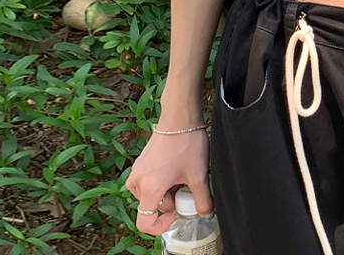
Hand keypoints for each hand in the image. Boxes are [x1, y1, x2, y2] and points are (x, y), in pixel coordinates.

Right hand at [125, 118, 212, 235]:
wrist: (179, 117)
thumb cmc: (187, 143)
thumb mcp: (198, 174)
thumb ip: (202, 199)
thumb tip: (205, 213)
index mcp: (149, 188)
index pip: (144, 223)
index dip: (160, 226)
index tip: (176, 215)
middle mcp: (137, 181)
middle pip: (152, 206)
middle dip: (170, 201)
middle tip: (187, 186)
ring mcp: (138, 171)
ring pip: (151, 194)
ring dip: (166, 191)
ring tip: (183, 176)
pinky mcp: (141, 163)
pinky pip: (148, 182)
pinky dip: (162, 182)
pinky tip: (176, 169)